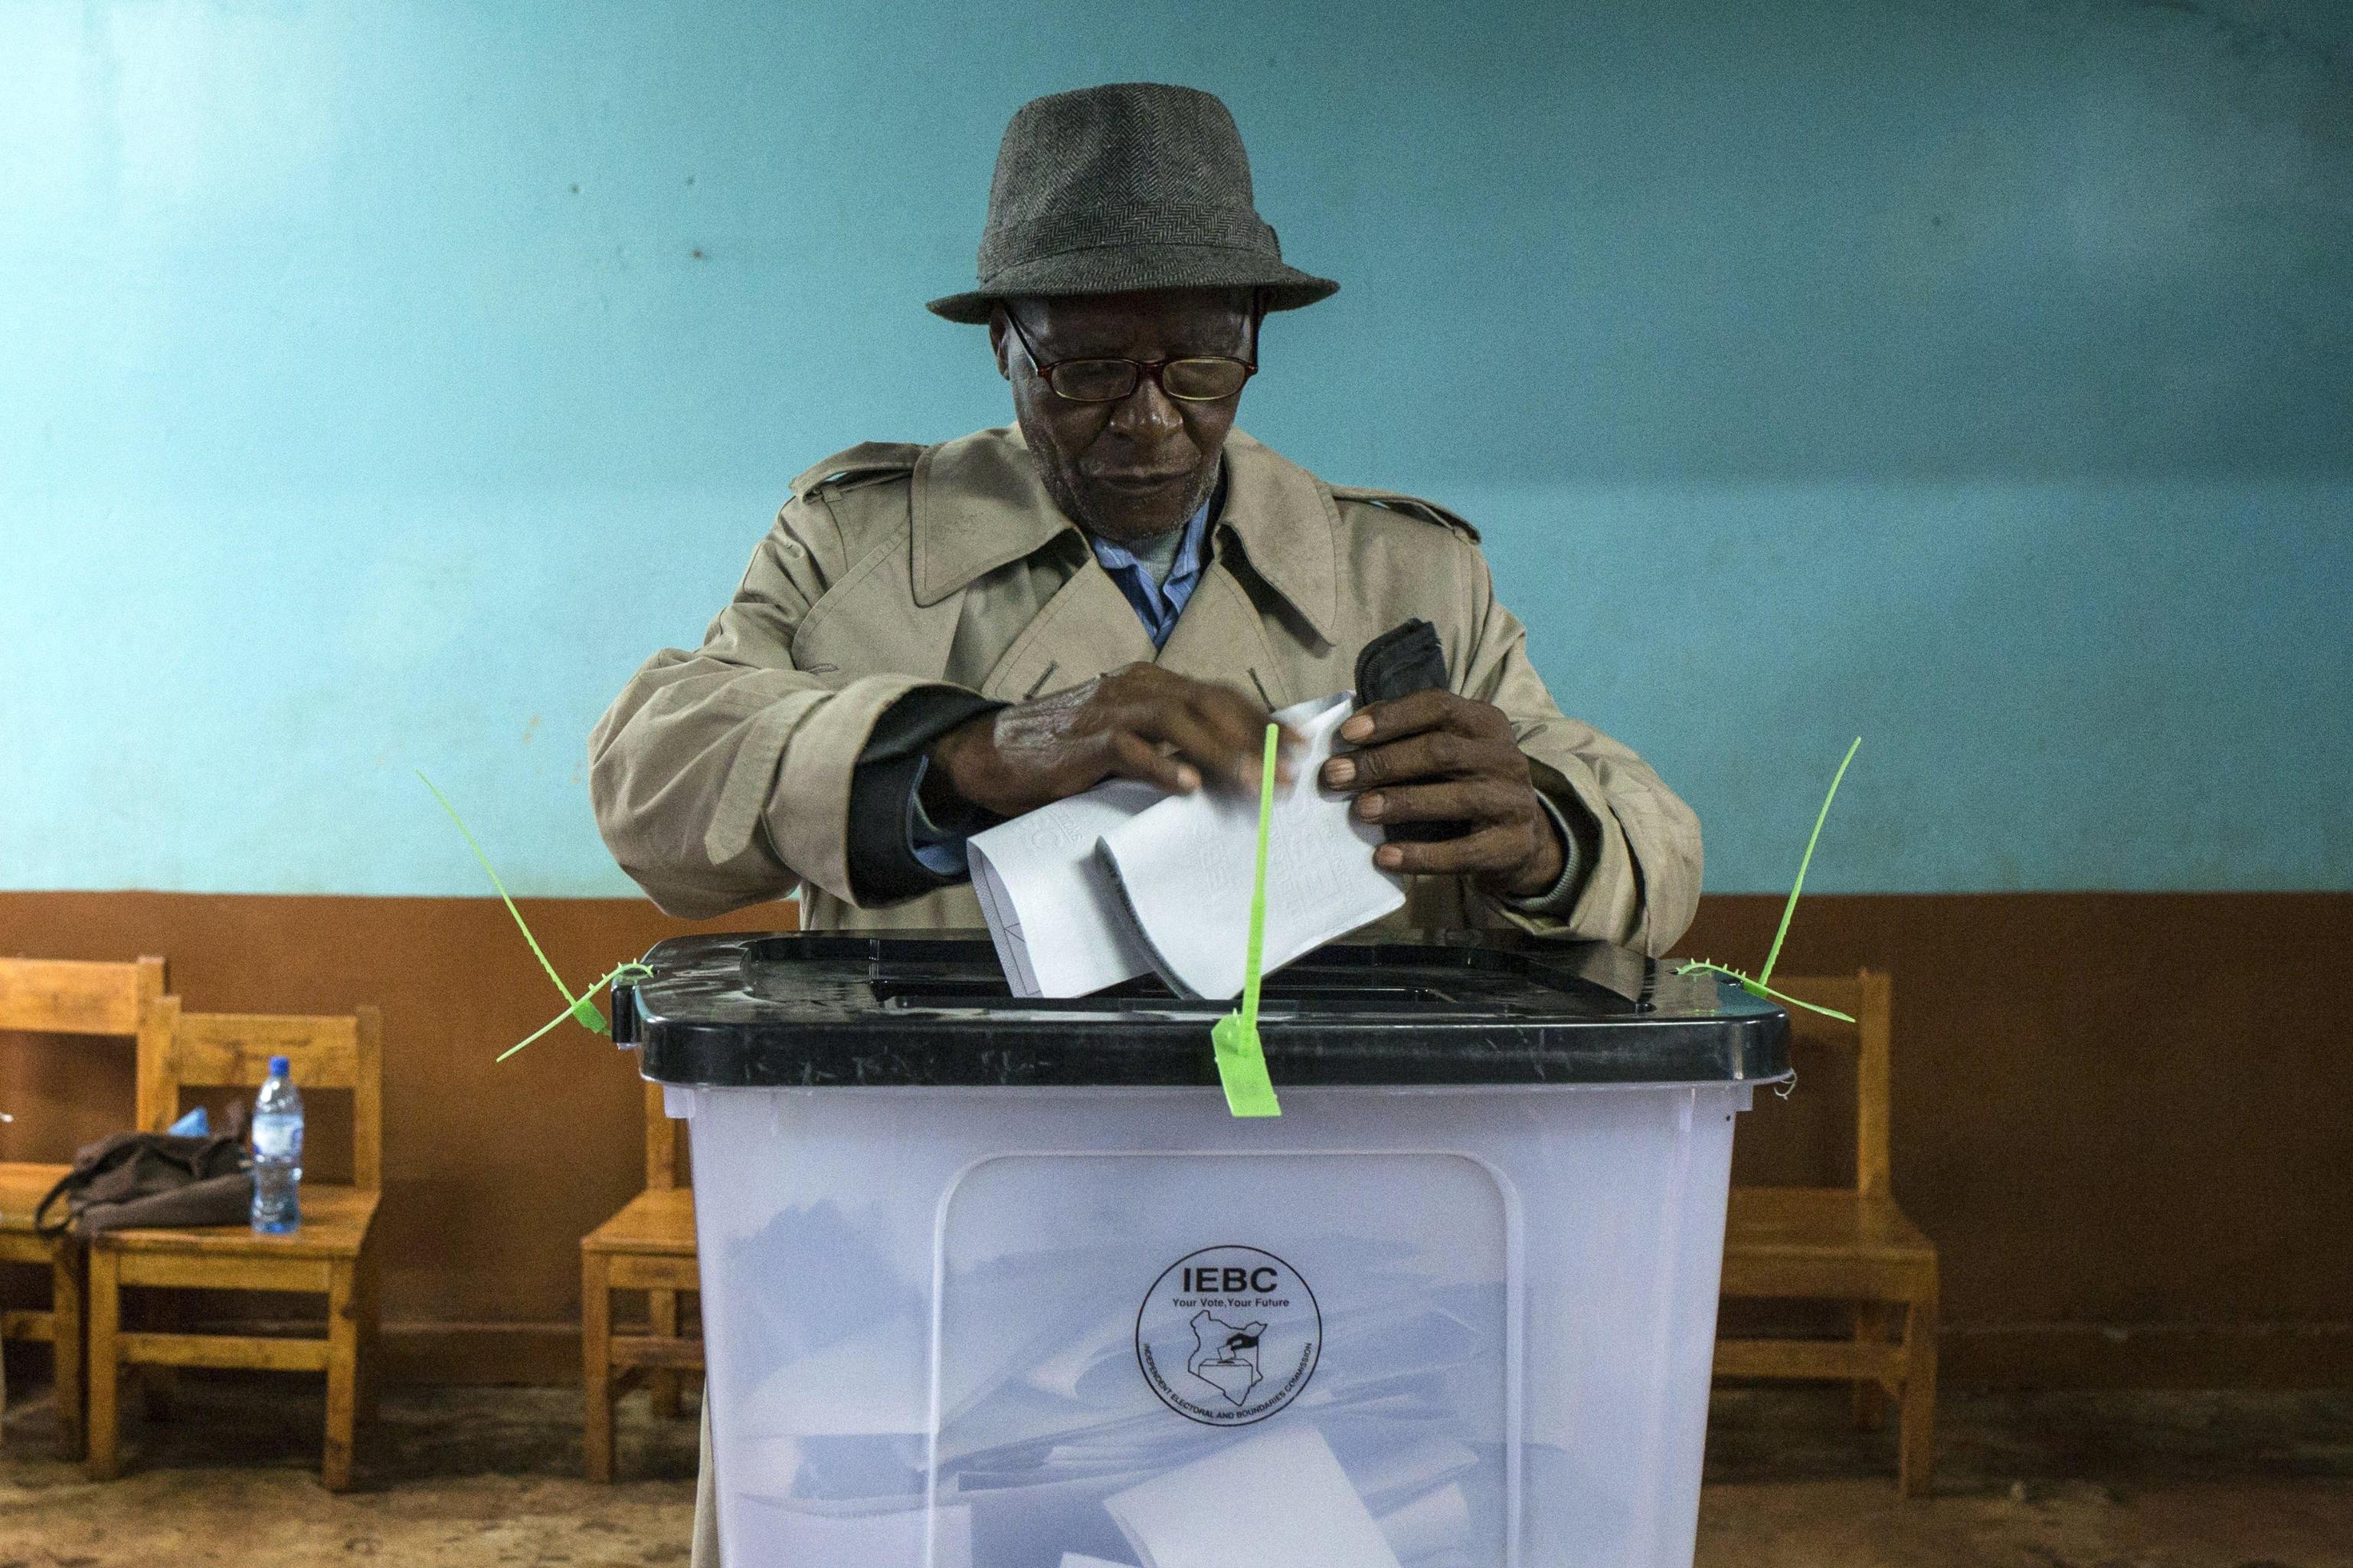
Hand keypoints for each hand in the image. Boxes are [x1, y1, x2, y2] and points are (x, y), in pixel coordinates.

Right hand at [930, 664, 1299, 818]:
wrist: (992, 751)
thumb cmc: (1063, 751)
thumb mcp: (1125, 739)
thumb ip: (1168, 744)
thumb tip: (1220, 771)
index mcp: (1149, 684)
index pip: (1220, 694)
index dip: (1264, 718)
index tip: (1301, 744)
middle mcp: (1136, 688)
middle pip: (1210, 704)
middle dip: (1256, 738)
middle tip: (1290, 773)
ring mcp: (1110, 711)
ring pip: (1180, 722)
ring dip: (1223, 753)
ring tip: (1256, 784)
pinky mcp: (1085, 742)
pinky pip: (1131, 752)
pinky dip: (1162, 767)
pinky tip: (1188, 789)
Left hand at [1320, 690, 1564, 896]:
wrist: (1520, 840)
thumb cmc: (1464, 785)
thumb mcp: (1446, 752)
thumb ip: (1406, 736)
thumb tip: (1348, 731)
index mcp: (1485, 722)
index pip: (1438, 706)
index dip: (1391, 717)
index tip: (1346, 734)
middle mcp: (1505, 757)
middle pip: (1441, 751)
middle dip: (1382, 762)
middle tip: (1335, 776)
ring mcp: (1514, 801)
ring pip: (1455, 797)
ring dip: (1401, 802)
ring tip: (1359, 810)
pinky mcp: (1512, 845)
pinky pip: (1463, 852)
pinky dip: (1420, 855)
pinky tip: (1383, 857)